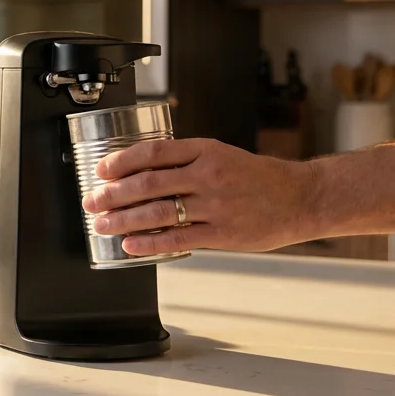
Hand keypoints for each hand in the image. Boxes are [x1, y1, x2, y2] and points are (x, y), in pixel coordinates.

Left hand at [81, 138, 320, 254]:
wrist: (301, 198)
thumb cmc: (258, 177)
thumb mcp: (222, 156)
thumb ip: (186, 162)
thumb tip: (141, 172)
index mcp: (206, 151)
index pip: (153, 153)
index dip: (122, 162)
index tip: (101, 171)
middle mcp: (209, 176)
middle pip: (148, 184)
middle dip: (113, 194)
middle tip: (92, 201)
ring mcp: (216, 206)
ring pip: (158, 212)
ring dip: (123, 220)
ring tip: (102, 225)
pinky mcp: (223, 234)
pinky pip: (178, 238)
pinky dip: (150, 242)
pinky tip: (130, 244)